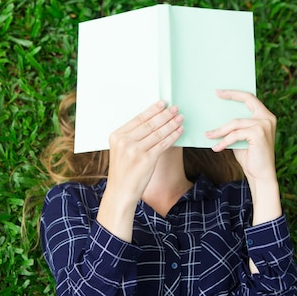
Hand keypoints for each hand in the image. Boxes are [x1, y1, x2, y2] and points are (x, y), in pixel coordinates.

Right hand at [97, 101, 183, 241]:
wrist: (120, 192)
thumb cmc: (123, 171)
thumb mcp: (121, 150)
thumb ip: (132, 137)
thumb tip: (153, 121)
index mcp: (116, 136)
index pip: (138, 119)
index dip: (152, 110)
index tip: (162, 103)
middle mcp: (125, 141)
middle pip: (149, 124)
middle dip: (164, 115)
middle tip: (175, 108)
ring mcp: (135, 151)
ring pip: (158, 133)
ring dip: (171, 124)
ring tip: (180, 118)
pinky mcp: (146, 160)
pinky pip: (163, 144)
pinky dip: (173, 136)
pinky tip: (179, 131)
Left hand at [206, 90, 281, 227]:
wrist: (261, 175)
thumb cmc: (250, 157)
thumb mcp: (241, 139)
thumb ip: (235, 128)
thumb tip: (217, 120)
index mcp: (265, 116)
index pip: (250, 99)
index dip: (235, 94)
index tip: (220, 92)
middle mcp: (267, 118)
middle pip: (246, 100)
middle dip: (230, 95)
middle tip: (215, 95)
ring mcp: (264, 125)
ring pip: (235, 123)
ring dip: (220, 131)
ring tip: (208, 136)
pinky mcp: (258, 134)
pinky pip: (235, 135)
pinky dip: (224, 141)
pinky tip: (216, 148)